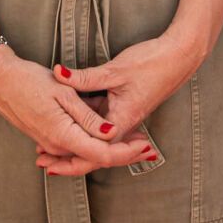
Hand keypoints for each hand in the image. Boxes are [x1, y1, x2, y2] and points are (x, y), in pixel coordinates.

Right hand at [0, 48, 153, 175]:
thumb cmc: (31, 80)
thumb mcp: (64, 93)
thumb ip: (88, 116)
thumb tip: (110, 133)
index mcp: (63, 135)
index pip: (102, 154)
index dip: (126, 152)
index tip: (145, 144)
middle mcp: (56, 145)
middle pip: (96, 158)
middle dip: (124, 154)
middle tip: (148, 148)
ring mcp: (50, 143)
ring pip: (87, 152)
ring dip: (110, 148)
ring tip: (136, 139)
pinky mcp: (48, 136)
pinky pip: (75, 145)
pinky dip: (94, 142)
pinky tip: (108, 132)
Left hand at [39, 32, 202, 177]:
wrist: (179, 55)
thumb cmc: (152, 63)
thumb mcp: (115, 70)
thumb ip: (85, 77)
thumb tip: (58, 74)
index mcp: (122, 121)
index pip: (94, 151)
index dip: (71, 161)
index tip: (51, 166)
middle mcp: (123, 124)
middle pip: (93, 150)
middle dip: (68, 158)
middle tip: (43, 162)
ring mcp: (123, 115)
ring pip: (96, 136)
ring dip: (75, 141)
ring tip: (48, 146)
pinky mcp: (123, 105)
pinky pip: (100, 122)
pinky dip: (84, 124)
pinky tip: (69, 120)